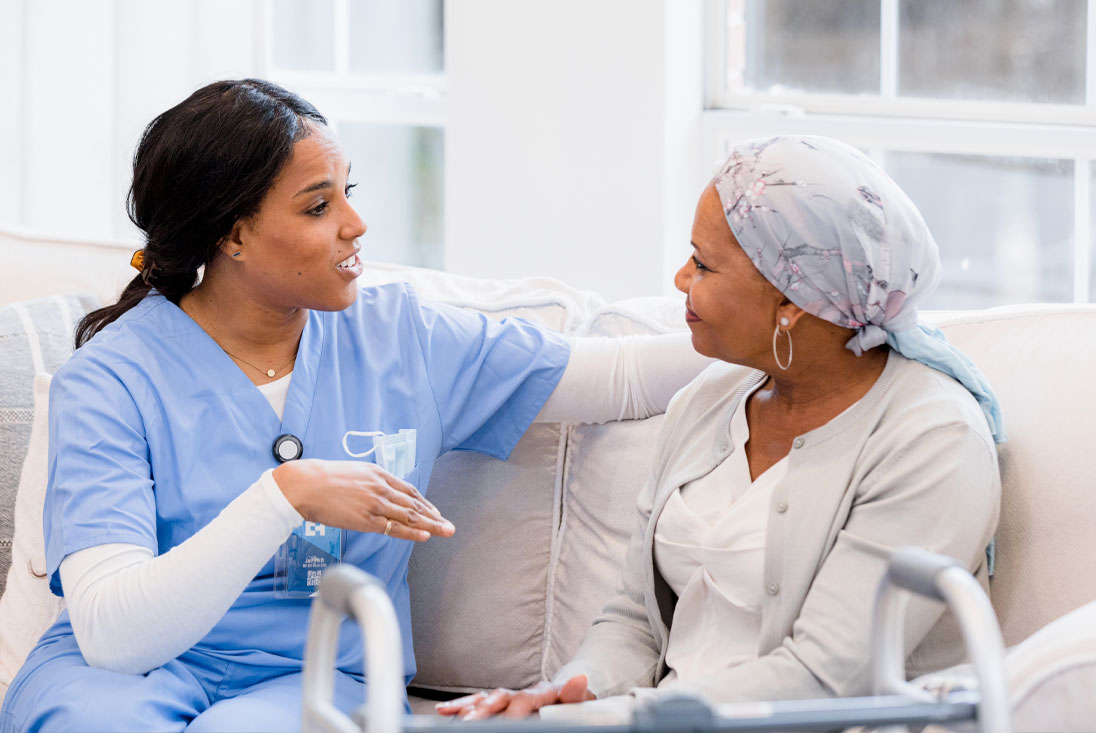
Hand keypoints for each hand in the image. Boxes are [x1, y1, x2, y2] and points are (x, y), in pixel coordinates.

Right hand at [272, 459, 454, 541]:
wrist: (306, 484)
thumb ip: (369, 482)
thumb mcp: (354, 472)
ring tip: (444, 531)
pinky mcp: (366, 519)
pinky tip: (424, 535)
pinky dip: (411, 532)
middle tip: (449, 525)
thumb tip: (377, 492)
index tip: (434, 511)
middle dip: (434, 516)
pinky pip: (394, 527)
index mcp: (379, 474)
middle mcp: (381, 488)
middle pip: (414, 504)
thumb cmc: (324, 479)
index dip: (424, 502)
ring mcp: (376, 503)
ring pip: (409, 515)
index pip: (409, 490)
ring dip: (430, 525)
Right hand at [435, 675, 594, 719]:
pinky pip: (479, 703)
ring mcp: (512, 697)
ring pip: (487, 700)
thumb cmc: (574, 705)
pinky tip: (446, 710)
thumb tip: (580, 678)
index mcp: (543, 692)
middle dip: (486, 708)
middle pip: (502, 698)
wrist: (570, 698)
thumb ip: (575, 693)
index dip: (516, 708)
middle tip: (473, 717)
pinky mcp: (502, 703)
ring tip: (457, 716)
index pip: (526, 698)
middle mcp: (524, 693)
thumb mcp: (579, 702)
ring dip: (471, 708)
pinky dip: (463, 705)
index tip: (509, 718)